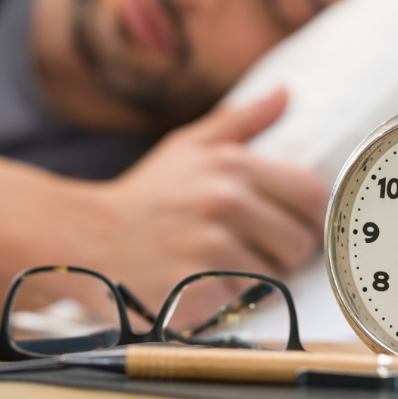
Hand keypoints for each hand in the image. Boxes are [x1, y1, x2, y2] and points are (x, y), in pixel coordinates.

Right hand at [80, 88, 327, 310]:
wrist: (87, 241)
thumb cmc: (146, 195)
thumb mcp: (188, 146)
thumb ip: (241, 120)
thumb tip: (286, 93)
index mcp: (231, 165)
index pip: (310, 194)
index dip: (310, 215)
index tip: (295, 225)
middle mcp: (225, 203)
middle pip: (299, 242)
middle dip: (283, 253)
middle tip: (251, 250)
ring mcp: (211, 250)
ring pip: (275, 278)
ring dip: (255, 280)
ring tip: (220, 267)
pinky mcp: (198, 292)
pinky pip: (243, 305)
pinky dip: (229, 302)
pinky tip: (203, 286)